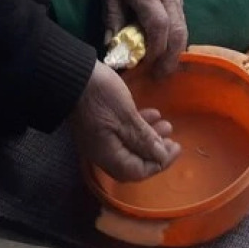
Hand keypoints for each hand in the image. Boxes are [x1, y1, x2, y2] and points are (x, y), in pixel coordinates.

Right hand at [70, 61, 179, 181]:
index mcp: (109, 156)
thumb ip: (144, 139)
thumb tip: (161, 158)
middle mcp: (103, 153)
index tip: (176, 147)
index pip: (138, 172)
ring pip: (130, 146)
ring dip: (150, 137)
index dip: (160, 163)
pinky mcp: (100, 125)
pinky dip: (139, 127)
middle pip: (134, 162)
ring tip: (166, 123)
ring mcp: (100, 139)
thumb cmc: (101, 97)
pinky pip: (123, 133)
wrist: (72, 75)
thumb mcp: (126, 117)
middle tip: (172, 138)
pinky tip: (151, 114)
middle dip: (156, 152)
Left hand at [101, 0, 186, 76]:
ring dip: (175, 50)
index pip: (159, 26)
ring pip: (184, 28)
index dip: (154, 49)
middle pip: (178, 32)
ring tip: (163, 68)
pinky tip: (165, 47)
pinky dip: (176, 38)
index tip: (144, 65)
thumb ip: (112, 18)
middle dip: (171, 57)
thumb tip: (111, 47)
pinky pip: (182, 21)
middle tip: (161, 76)